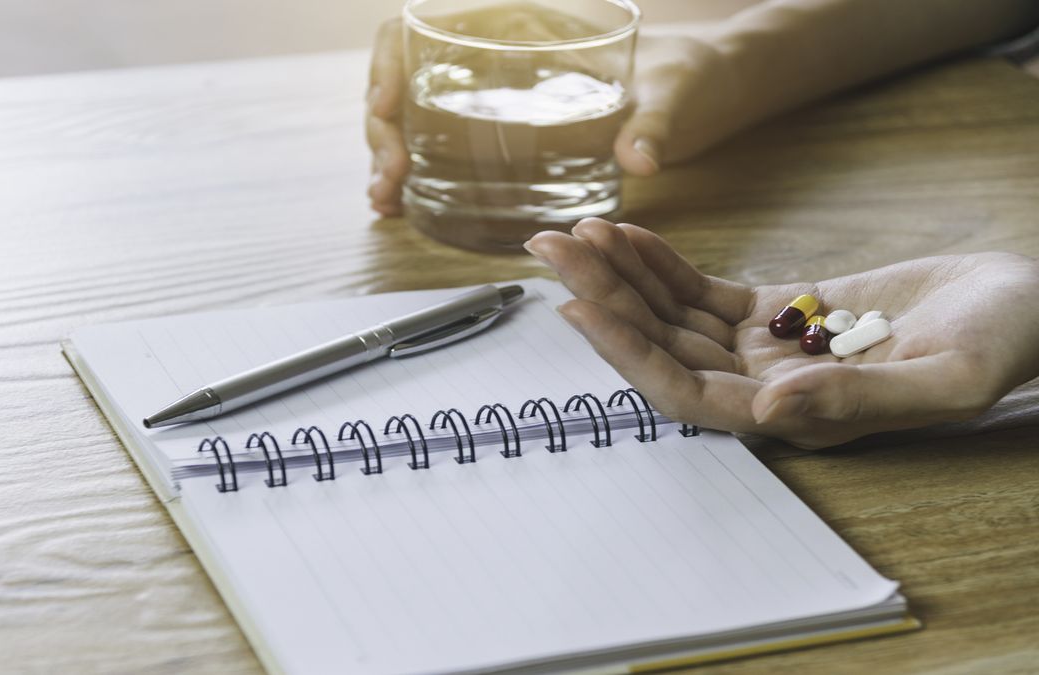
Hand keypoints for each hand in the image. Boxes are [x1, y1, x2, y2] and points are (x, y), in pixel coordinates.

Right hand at [365, 19, 750, 215]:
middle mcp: (497, 61)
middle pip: (407, 81)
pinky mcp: (503, 135)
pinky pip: (441, 148)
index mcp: (523, 29)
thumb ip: (657, 123)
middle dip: (384, 130)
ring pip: (414, 118)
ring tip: (387, 202)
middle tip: (390, 179)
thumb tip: (639, 157)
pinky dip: (415, 176)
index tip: (386, 105)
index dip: (388, 61)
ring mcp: (494, 97)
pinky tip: (404, 206)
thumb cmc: (692, 78)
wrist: (709, 91)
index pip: (423, 26)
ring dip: (389, 159)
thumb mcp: (677, 95)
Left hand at [524, 218, 1038, 447]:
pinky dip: (662, 263)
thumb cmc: (998, 347)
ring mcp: (765, 348)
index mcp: (793, 416)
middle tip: (549, 249)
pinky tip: (626, 235)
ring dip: (621, 275)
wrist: (1023, 306)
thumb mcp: (946, 379)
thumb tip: (773, 408)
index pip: (686, 392)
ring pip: (673, 315)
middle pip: (663, 347)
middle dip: (603, 300)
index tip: (577, 308)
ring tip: (574, 232)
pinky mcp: (777, 310)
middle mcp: (764, 387)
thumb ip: (860, 398)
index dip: (626, 354)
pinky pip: (702, 289)